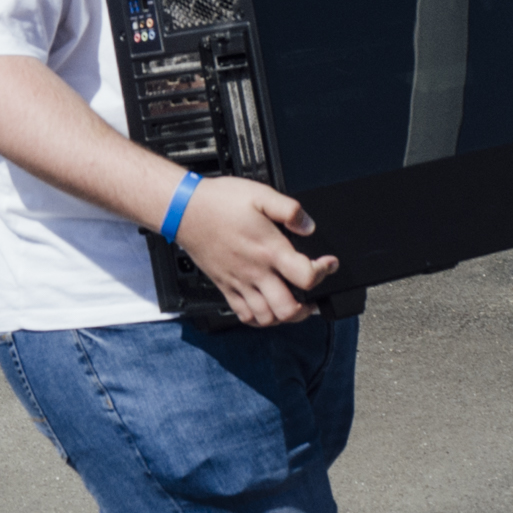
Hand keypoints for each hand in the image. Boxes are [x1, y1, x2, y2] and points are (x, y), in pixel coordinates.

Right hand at [174, 175, 339, 326]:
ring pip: (266, 318)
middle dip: (307, 308)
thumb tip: (309, 226)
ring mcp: (239, 282)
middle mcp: (255, 271)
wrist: (184, 211)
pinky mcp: (225, 287)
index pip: (306, 276)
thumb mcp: (260, 194)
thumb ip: (289, 209)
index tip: (328, 264)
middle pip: (287, 310)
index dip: (324, 272)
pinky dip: (259, 319)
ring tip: (293, 305)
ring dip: (284, 317)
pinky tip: (266, 307)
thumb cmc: (219, 202)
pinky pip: (244, 315)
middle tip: (313, 296)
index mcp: (269, 249)